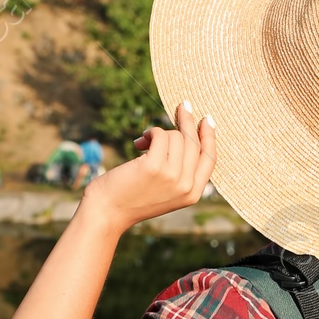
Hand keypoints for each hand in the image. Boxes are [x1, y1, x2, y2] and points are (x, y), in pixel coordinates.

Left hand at [86, 100, 216, 233]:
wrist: (108, 212)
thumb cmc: (133, 197)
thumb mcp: (165, 190)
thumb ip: (180, 172)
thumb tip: (186, 136)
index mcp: (192, 194)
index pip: (209, 159)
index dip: (210, 137)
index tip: (207, 120)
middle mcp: (186, 186)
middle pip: (194, 143)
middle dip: (188, 122)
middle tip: (182, 106)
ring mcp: (171, 176)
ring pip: (177, 137)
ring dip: (159, 132)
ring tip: (145, 142)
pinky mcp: (154, 166)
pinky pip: (160, 135)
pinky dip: (150, 132)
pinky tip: (140, 142)